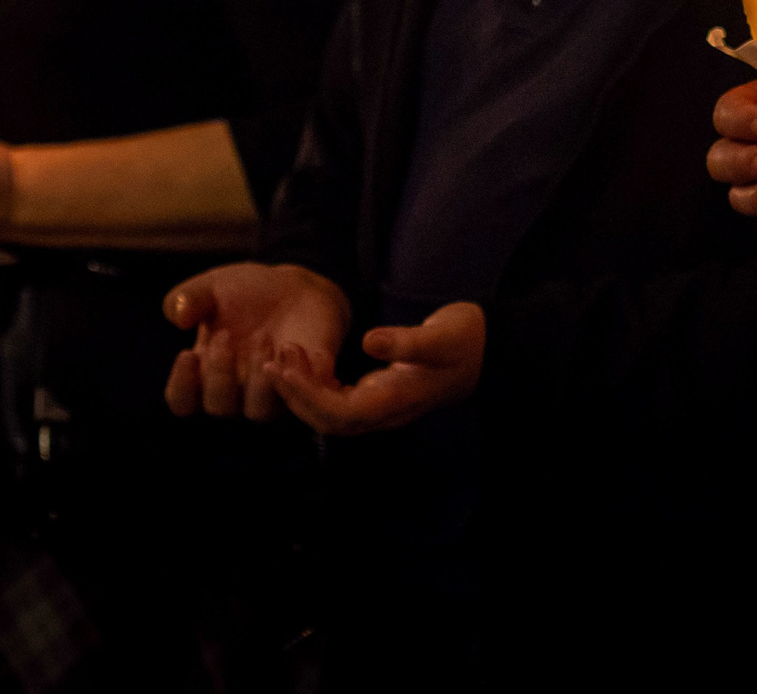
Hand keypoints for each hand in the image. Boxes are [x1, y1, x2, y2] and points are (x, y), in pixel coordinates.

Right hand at [164, 263, 350, 421]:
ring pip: (259, 410)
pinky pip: (304, 397)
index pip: (183, 401)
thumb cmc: (245, 292)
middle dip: (219, 375)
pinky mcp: (307, 385)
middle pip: (219, 407)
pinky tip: (292, 347)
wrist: (295, 287)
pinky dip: (298, 377)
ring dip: (258, 379)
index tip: (188, 354)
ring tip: (262, 338)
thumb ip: (188, 298)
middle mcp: (236, 391)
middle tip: (225, 336)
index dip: (181, 386)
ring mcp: (272, 392)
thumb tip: (177, 314)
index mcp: (204, 374)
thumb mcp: (212, 286)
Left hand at [267, 301, 486, 435]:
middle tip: (271, 360)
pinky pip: (336, 400)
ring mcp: (379, 407)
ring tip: (283, 356)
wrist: (485, 351)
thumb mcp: (440, 336)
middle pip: (326, 421)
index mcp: (395, 402)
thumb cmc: (464, 341)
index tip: (285, 367)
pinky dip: (315, 384)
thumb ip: (406, 341)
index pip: (339, 413)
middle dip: (295, 395)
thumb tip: (370, 340)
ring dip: (301, 390)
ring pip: (328, 413)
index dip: (308, 395)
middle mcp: (383, 412)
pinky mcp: (377, 395)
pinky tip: (306, 361)